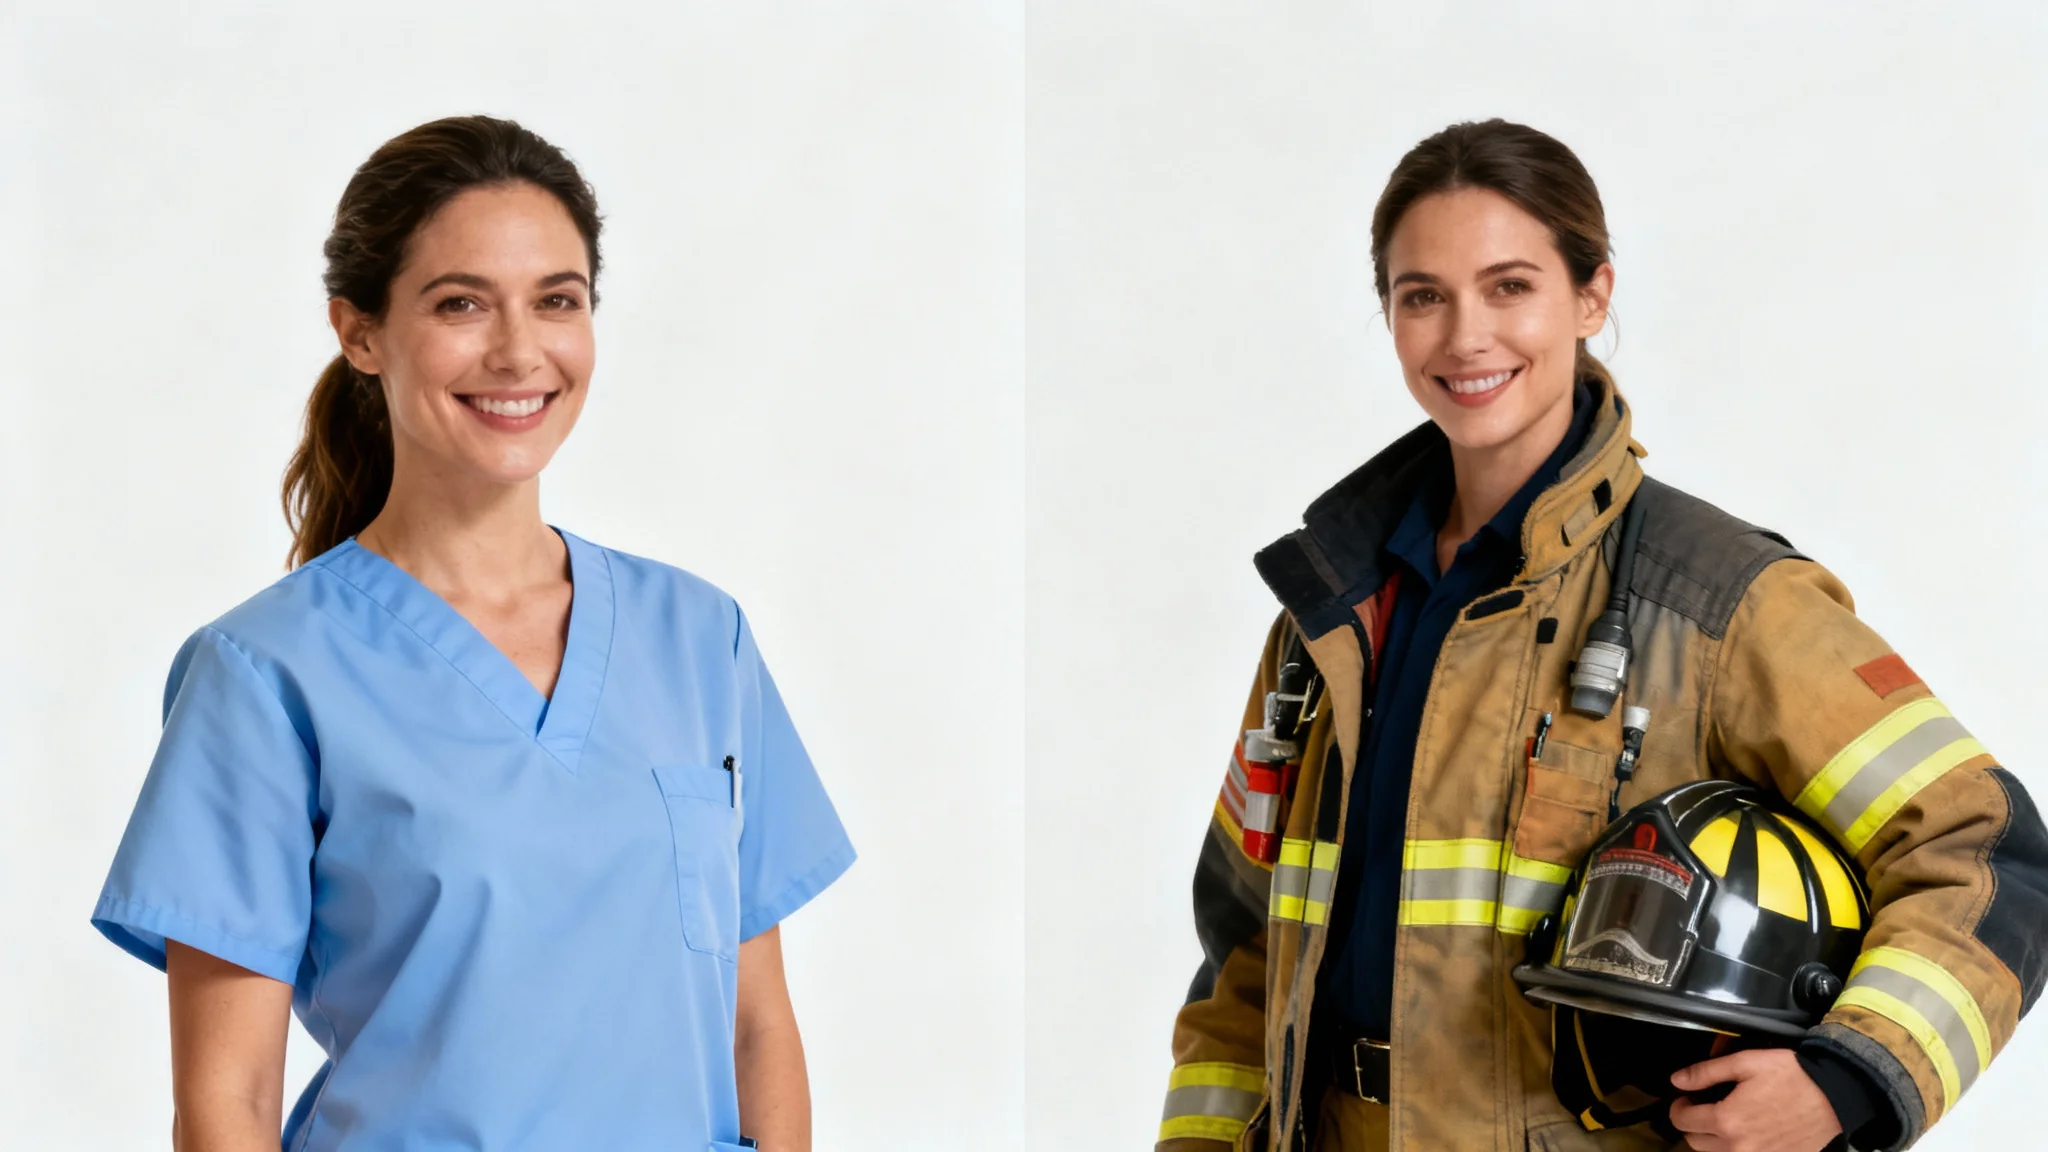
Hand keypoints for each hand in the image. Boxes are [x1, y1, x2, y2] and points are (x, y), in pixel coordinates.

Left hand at [1668, 1047, 1840, 1151]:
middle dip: (1693, 1123)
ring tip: (1728, 1119)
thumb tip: (1677, 1080)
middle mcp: (1738, 1147)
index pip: (1682, 1120)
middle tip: (1705, 1106)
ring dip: (1714, 1139)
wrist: (1835, 1097)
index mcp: (1726, 1120)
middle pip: (1695, 1142)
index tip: (1688, 1097)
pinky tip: (1749, 1131)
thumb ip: (1706, 1072)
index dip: (1679, 1106)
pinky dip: (1738, 1147)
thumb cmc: (1792, 1076)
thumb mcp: (1746, 1063)